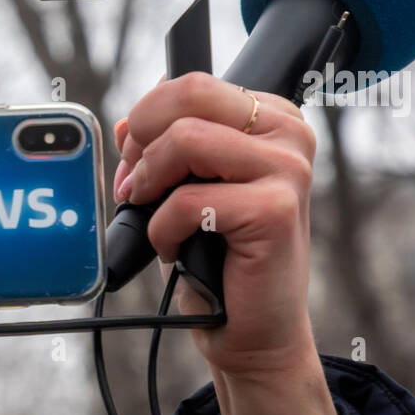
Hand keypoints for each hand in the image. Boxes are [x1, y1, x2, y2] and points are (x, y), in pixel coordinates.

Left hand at [112, 73, 337, 414]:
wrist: (249, 330)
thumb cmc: (217, 260)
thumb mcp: (185, 189)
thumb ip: (164, 148)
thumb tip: (126, 124)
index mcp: (271, 118)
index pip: (191, 84)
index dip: (146, 119)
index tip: (132, 162)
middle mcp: (288, 134)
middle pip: (189, 96)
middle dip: (143, 140)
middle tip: (133, 186)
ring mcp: (289, 169)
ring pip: (185, 139)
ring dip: (150, 185)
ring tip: (154, 219)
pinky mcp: (275, 209)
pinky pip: (187, 200)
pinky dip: (163, 229)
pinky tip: (176, 250)